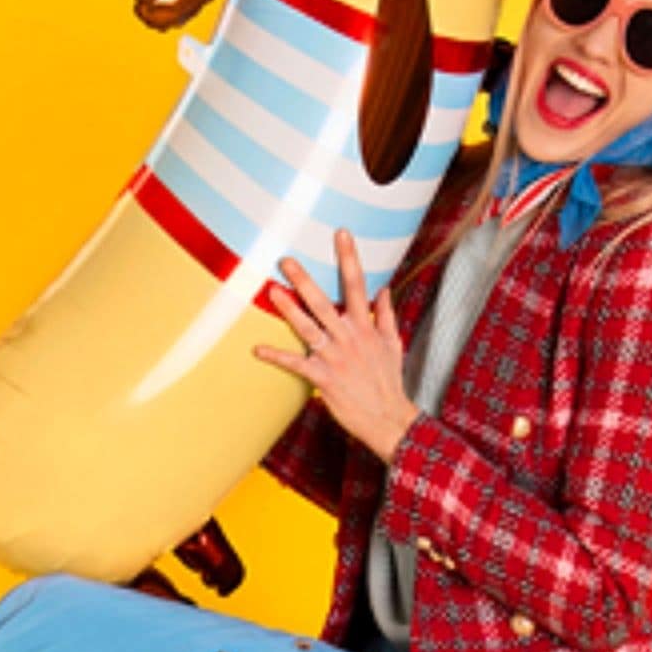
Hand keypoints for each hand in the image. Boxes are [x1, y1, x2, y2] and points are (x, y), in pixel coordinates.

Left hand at [252, 228, 420, 463]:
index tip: (341, 233)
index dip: (349, 257)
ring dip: (289, 310)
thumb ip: (385, 315)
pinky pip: (296, 364)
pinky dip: (277, 357)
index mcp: (365, 327)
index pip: (357, 285)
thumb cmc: (388, 381)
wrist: (388, 419)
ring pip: (309, 328)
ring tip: (271, 291)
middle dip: (305, 280)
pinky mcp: (324, 379)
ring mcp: (336, 358)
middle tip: (287, 260)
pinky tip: (258, 349)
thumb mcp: (393, 344)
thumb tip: (384, 290)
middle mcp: (350, 337)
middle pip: (324, 302)